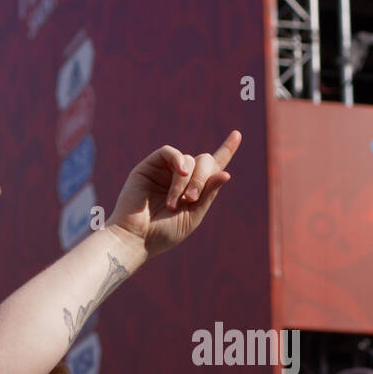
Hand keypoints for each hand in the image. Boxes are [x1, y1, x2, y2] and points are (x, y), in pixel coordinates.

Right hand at [107, 129, 239, 259]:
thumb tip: (226, 173)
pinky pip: (168, 152)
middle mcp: (179, 178)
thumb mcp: (193, 216)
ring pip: (187, 159)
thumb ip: (208, 194)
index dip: (226, 150)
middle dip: (202, 179)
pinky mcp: (148, 167)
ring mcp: (163, 171)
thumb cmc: (162, 234)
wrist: (135, 239)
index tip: (237, 134)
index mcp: (192, 190)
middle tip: (190, 200)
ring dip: (186, 180)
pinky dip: (178, 160)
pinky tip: (180, 173)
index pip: (212, 167)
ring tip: (174, 201)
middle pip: (203, 162)